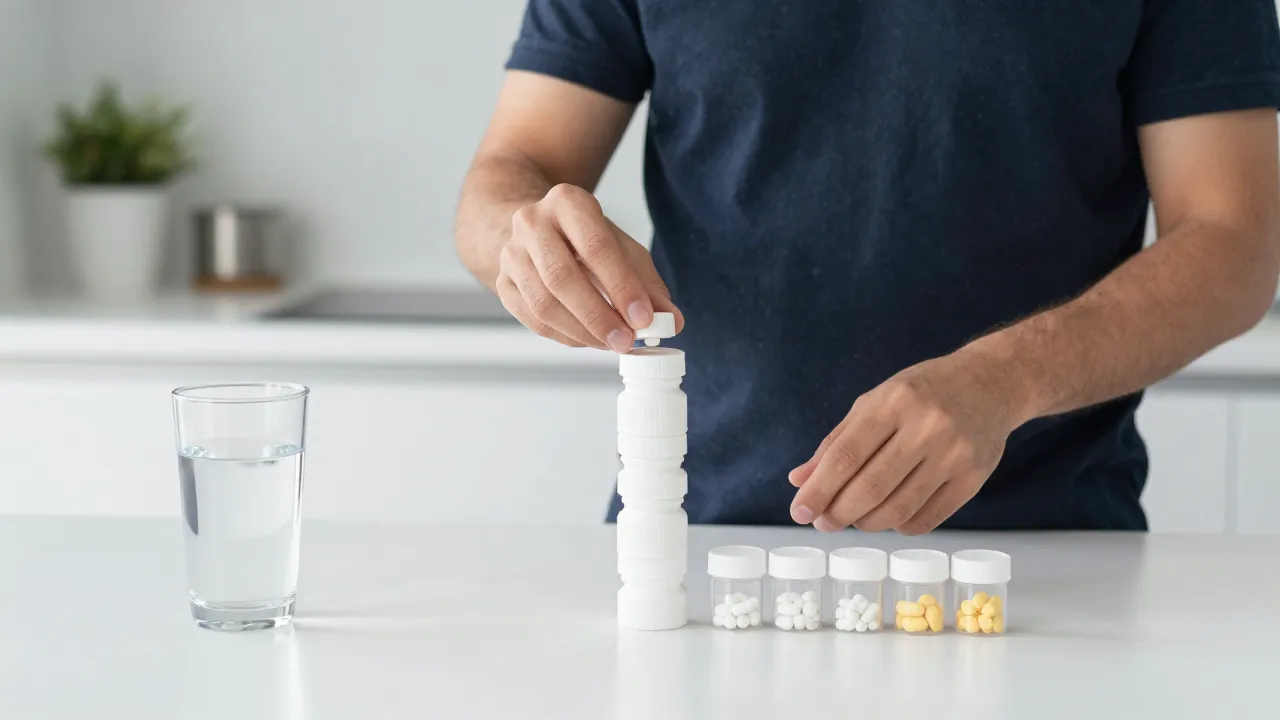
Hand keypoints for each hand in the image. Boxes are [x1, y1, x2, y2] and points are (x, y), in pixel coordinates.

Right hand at [496, 183, 683, 351]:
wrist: (537, 230)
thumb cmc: (584, 238)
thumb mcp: (622, 248)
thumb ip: (647, 284)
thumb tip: (671, 321)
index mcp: (567, 202)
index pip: (596, 246)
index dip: (622, 287)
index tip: (643, 318)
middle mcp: (532, 222)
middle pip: (562, 277)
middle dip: (598, 316)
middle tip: (626, 341)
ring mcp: (511, 253)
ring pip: (543, 303)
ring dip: (581, 331)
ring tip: (610, 344)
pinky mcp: (502, 282)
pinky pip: (532, 319)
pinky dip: (564, 336)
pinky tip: (588, 339)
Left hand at [787, 349, 1029, 534]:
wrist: (991, 384)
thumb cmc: (923, 393)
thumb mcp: (875, 402)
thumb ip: (836, 442)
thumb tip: (800, 481)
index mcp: (894, 402)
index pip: (845, 457)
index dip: (818, 490)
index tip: (800, 512)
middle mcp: (927, 427)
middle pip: (869, 489)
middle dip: (837, 514)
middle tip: (823, 522)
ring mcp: (954, 455)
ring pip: (897, 511)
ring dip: (865, 524)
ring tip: (854, 518)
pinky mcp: (974, 479)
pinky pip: (925, 520)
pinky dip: (898, 526)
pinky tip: (889, 515)